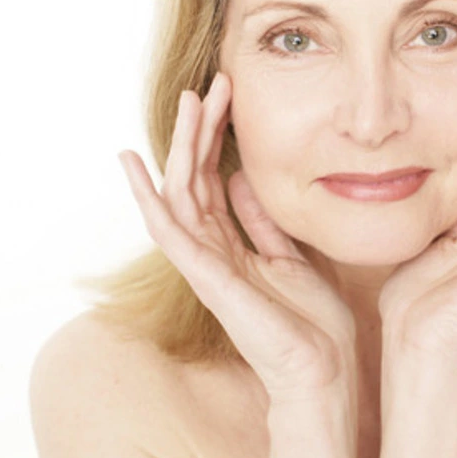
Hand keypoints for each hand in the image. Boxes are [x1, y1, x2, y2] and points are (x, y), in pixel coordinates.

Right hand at [117, 74, 355, 401]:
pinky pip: (169, 232)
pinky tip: (135, 168)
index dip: (217, 138)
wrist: (321, 372)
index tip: (228, 95)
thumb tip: (245, 182)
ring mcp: (205, 266)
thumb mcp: (292, 258)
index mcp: (233, 247)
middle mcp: (212, 253)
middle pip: (195, 180)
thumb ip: (264, 224)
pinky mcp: (207, 279)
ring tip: (189, 103)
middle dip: (200, 131)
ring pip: (181, 194)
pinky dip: (148, 198)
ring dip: (183, 147)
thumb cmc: (312, 326)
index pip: (215, 182)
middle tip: (209, 85)